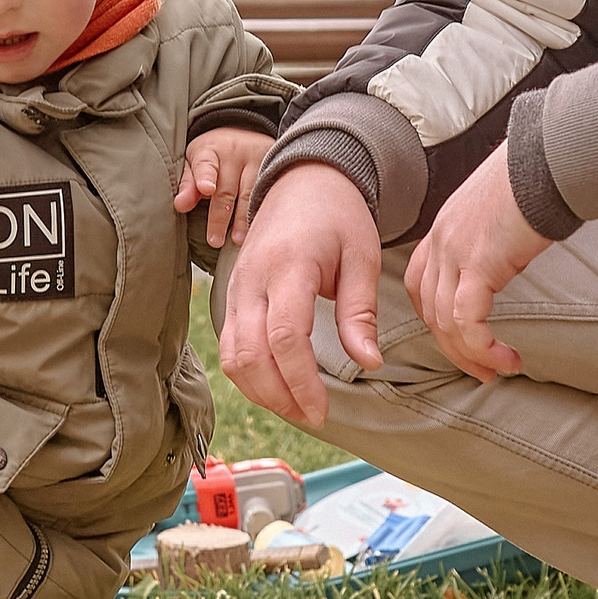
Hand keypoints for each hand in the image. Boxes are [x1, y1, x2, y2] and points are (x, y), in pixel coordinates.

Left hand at [177, 126, 272, 247]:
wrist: (244, 131)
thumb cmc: (214, 154)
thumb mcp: (195, 162)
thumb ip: (188, 185)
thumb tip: (180, 205)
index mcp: (209, 151)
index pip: (206, 165)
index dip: (205, 178)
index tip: (207, 189)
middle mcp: (235, 153)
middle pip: (226, 190)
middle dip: (220, 217)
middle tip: (214, 240)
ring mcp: (258, 159)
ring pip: (250, 194)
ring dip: (243, 219)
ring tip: (237, 239)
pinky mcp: (275, 166)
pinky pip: (269, 193)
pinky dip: (262, 211)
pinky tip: (259, 227)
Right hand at [218, 163, 384, 427]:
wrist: (302, 182)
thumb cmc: (338, 217)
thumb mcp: (361, 257)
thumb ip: (360, 312)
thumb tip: (369, 363)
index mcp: (289, 265)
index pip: (284, 334)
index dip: (300, 380)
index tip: (321, 410)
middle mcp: (253, 278)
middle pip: (250, 352)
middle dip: (279, 395)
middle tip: (314, 416)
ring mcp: (236, 287)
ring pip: (232, 355)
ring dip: (260, 390)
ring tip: (297, 408)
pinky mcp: (232, 295)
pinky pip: (228, 345)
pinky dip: (248, 374)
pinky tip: (277, 387)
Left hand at [405, 143, 553, 382]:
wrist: (550, 158)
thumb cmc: (539, 177)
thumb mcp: (503, 211)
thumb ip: (494, 236)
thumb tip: (511, 252)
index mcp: (445, 227)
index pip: (420, 283)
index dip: (435, 318)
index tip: (461, 340)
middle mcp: (442, 240)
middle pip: (429, 310)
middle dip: (453, 347)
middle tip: (481, 369)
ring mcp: (455, 251)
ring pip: (445, 322)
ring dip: (471, 355)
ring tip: (497, 369)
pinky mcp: (478, 263)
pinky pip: (467, 321)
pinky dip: (483, 347)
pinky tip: (505, 357)